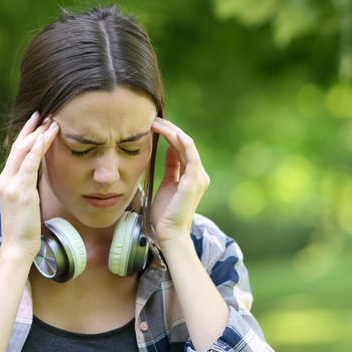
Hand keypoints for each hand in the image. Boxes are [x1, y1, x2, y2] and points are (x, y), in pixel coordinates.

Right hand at [0, 112, 58, 259]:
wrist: (17, 247)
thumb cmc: (24, 229)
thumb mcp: (26, 203)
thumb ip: (28, 187)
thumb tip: (38, 177)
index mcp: (5, 182)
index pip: (15, 153)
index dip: (25, 136)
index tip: (36, 123)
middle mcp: (5, 180)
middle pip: (18, 147)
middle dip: (31, 129)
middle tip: (44, 114)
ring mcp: (12, 185)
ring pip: (24, 152)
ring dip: (38, 135)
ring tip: (51, 121)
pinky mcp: (21, 192)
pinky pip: (30, 165)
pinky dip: (38, 150)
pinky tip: (46, 138)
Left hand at [150, 117, 209, 247]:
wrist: (169, 233)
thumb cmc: (165, 213)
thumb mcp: (166, 184)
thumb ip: (170, 167)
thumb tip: (167, 149)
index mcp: (192, 174)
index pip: (182, 147)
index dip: (169, 134)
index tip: (153, 125)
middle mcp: (199, 173)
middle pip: (185, 143)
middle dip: (169, 129)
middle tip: (153, 119)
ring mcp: (198, 177)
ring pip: (187, 145)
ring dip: (172, 132)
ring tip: (156, 123)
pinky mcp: (194, 181)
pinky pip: (191, 156)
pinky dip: (183, 143)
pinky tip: (172, 133)